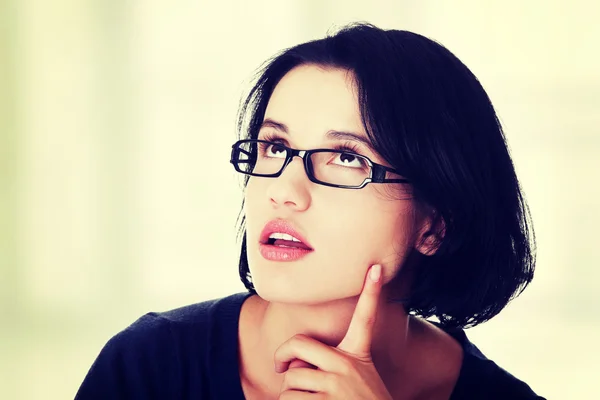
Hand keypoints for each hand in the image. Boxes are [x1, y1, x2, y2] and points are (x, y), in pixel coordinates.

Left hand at [274, 264, 393, 399]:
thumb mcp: (356, 381)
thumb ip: (327, 366)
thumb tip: (289, 367)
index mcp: (359, 356)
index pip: (366, 319)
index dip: (372, 292)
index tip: (375, 267)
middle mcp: (348, 366)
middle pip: (298, 344)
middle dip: (283, 358)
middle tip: (281, 367)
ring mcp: (337, 386)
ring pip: (289, 381)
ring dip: (289, 395)